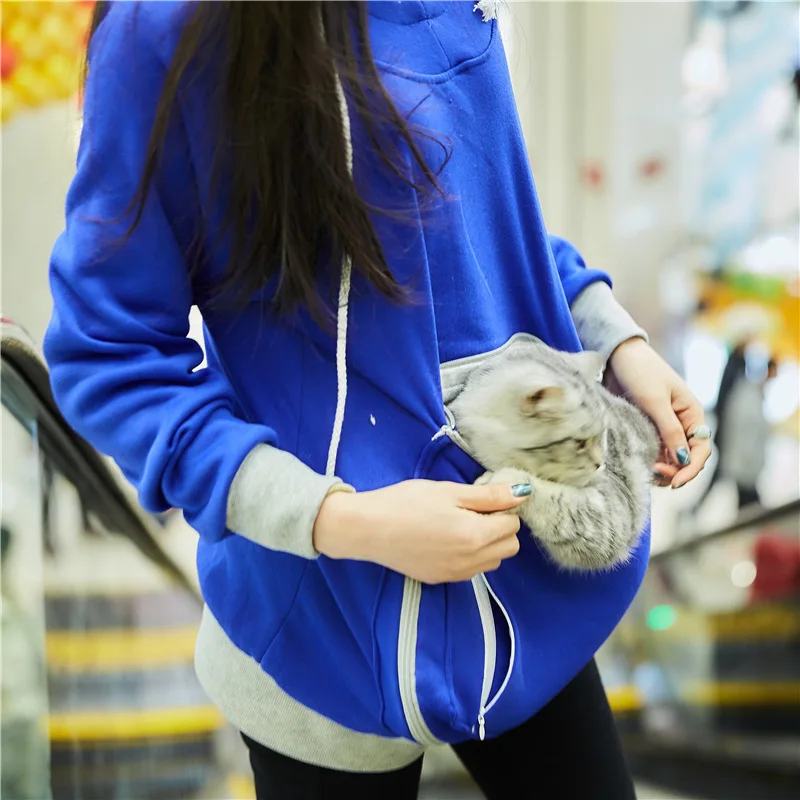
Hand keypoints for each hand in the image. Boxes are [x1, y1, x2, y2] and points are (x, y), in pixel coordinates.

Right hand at [313, 480, 527, 583]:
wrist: (368, 528)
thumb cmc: (406, 502)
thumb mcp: (449, 491)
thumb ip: (489, 495)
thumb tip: (523, 493)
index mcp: (476, 536)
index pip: (513, 525)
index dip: (501, 508)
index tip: (480, 499)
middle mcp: (470, 561)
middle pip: (509, 547)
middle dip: (499, 528)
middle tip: (472, 510)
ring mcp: (455, 574)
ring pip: (492, 561)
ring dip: (487, 544)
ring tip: (458, 525)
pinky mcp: (440, 580)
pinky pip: (470, 570)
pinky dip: (469, 556)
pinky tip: (445, 539)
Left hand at [606, 338, 710, 488]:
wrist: (617, 355)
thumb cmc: (641, 372)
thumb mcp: (655, 401)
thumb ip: (670, 431)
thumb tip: (683, 460)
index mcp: (692, 414)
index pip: (701, 450)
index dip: (691, 469)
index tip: (675, 482)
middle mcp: (682, 423)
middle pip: (687, 458)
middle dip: (675, 471)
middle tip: (654, 474)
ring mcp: (664, 427)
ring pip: (670, 458)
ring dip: (661, 469)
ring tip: (646, 470)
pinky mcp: (647, 427)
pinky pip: (654, 451)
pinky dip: (650, 460)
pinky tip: (640, 463)